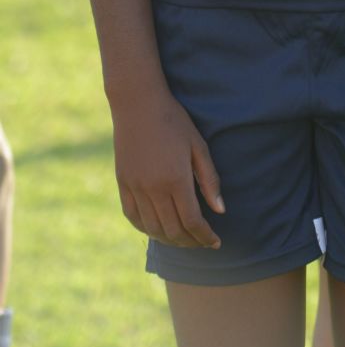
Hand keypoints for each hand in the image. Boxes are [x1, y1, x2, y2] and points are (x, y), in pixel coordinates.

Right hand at [111, 84, 224, 248]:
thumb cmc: (174, 120)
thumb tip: (220, 211)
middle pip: (173, 230)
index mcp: (175, 179)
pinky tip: (157, 229)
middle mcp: (153, 189)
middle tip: (203, 243)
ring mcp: (135, 188)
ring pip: (152, 228)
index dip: (205, 237)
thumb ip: (209, 179)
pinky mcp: (122, 184)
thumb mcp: (198, 145)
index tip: (216, 242)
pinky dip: (146, 229)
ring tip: (184, 239)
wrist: (138, 103)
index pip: (192, 221)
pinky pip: (133, 217)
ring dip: (170, 239)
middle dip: (191, 242)